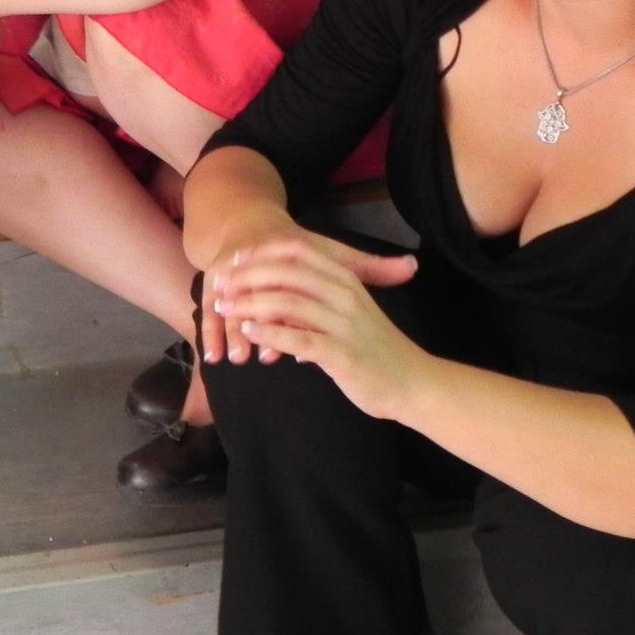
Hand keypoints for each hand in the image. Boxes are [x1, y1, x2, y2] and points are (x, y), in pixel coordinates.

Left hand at [206, 235, 423, 419]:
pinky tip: (250, 332)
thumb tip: (285, 296)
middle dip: (248, 276)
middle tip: (221, 284)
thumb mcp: (350, 313)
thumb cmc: (377, 349)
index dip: (263, 253)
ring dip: (250, 303)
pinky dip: (269, 333)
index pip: (299, 252)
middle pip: (287, 273)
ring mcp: (343, 323)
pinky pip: (297, 338)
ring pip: (287, 303)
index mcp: (346, 280)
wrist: (413, 382)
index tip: (236, 258)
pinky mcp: (340, 353)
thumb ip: (320, 300)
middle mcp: (344, 295)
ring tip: (226, 307)